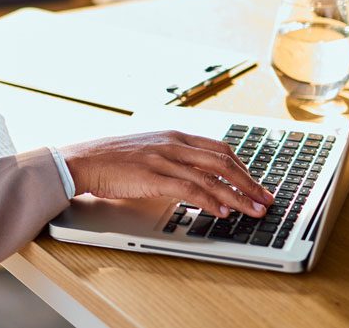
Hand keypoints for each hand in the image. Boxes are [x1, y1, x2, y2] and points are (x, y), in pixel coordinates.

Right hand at [59, 131, 273, 217]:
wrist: (82, 160)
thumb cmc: (110, 159)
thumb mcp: (147, 151)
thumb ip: (170, 159)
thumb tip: (193, 178)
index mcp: (173, 136)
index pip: (219, 149)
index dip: (243, 168)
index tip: (255, 183)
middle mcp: (173, 144)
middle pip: (224, 162)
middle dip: (249, 183)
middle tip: (266, 199)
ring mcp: (164, 159)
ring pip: (212, 177)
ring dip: (238, 196)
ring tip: (254, 210)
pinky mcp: (153, 177)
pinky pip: (190, 189)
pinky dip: (211, 201)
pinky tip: (223, 212)